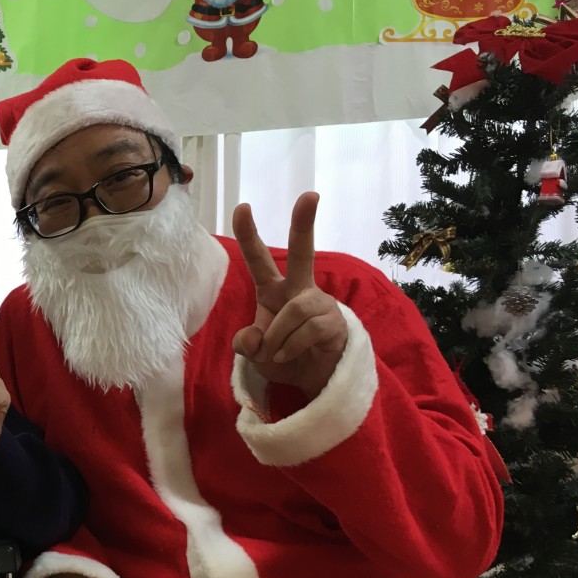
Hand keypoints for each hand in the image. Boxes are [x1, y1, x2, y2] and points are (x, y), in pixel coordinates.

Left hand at [231, 192, 347, 399]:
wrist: (313, 383)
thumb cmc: (283, 359)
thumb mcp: (255, 354)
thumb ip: (247, 343)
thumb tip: (254, 337)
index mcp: (273, 291)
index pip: (259, 260)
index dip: (249, 234)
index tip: (242, 207)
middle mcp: (297, 290)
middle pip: (303, 251)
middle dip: (304, 223)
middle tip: (310, 195)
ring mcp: (318, 304)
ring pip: (293, 309)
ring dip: (278, 336)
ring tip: (275, 353)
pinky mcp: (335, 322)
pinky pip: (306, 329)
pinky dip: (290, 347)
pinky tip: (287, 356)